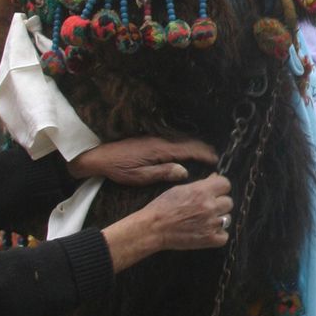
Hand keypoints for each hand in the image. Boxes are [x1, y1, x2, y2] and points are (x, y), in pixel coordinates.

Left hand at [69, 137, 217, 185]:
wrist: (98, 156)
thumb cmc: (119, 168)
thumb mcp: (140, 176)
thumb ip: (164, 173)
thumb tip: (185, 172)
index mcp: (160, 149)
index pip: (188, 149)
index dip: (204, 154)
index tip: (216, 160)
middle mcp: (160, 141)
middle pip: (187, 142)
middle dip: (203, 149)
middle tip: (216, 158)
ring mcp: (155, 139)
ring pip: (181, 141)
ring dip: (195, 147)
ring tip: (206, 155)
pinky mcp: (150, 141)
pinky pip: (173, 142)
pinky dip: (185, 146)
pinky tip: (187, 153)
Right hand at [101, 173, 232, 272]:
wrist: (153, 228)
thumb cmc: (162, 207)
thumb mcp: (180, 189)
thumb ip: (200, 184)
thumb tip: (215, 177)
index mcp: (202, 191)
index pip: (226, 184)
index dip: (220, 188)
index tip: (215, 192)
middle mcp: (209, 206)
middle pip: (229, 202)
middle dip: (219, 204)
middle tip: (207, 208)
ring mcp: (210, 223)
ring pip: (228, 219)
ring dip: (219, 219)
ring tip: (206, 221)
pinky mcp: (208, 239)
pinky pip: (225, 236)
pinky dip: (218, 235)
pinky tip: (208, 232)